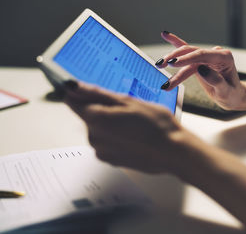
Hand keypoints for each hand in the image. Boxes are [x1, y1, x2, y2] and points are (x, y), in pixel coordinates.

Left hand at [64, 82, 199, 173]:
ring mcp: (101, 151)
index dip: (78, 93)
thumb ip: (97, 94)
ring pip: (98, 129)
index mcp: (95, 118)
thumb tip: (73, 86)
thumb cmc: (156, 125)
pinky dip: (116, 137)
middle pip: (87, 116)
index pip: (71, 101)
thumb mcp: (128, 101)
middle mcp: (92, 137)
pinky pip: (106, 143)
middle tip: (127, 108)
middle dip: (102, 109)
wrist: (173, 152)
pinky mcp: (110, 160)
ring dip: (110, 124)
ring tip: (134, 123)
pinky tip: (134, 135)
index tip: (88, 90)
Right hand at [157, 32, 245, 109]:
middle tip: (161, 65)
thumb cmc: (231, 94)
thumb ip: (215, 80)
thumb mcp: (226, 92)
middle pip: (192, 52)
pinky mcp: (200, 59)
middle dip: (175, 58)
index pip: (202, 55)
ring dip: (171, 60)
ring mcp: (207, 56)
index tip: (172, 63)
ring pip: (186, 55)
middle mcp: (215, 53)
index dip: (186, 58)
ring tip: (158, 66)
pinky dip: (175, 42)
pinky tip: (164, 34)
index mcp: (224, 57)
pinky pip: (187, 51)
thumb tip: (201, 69)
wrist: (233, 95)